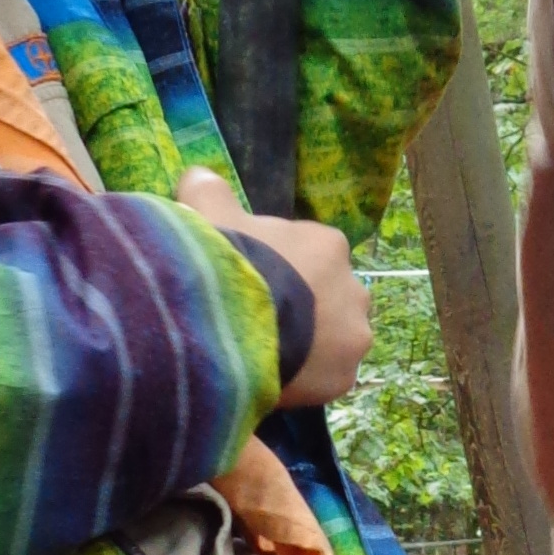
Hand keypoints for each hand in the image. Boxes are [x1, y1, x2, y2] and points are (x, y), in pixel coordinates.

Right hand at [179, 166, 373, 404]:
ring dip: (307, 345)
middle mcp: (354, 289)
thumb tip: (199, 175)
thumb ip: (207, 191)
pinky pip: (323, 377)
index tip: (250, 280)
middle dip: (301, 307)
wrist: (225, 325)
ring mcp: (354, 337)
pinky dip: (302, 379)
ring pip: (332, 340)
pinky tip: (271, 376)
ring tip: (264, 353)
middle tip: (257, 318)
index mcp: (328, 244)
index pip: (310, 253)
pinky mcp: (343, 380)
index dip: (278, 266)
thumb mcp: (207, 213)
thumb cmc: (224, 262)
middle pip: (327, 298)